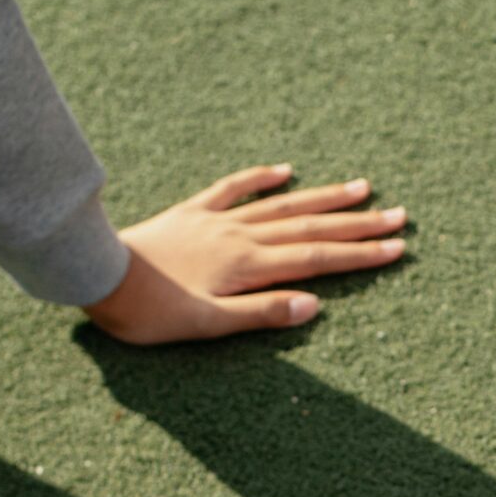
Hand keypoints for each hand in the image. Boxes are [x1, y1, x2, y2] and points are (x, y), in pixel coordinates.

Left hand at [83, 166, 408, 344]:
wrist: (94, 273)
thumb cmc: (149, 310)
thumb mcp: (207, 326)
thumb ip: (261, 315)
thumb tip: (313, 305)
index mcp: (247, 266)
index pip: (317, 260)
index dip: (360, 255)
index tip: (398, 248)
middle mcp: (239, 237)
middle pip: (310, 228)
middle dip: (358, 224)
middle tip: (400, 216)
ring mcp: (216, 221)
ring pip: (282, 206)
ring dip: (324, 198)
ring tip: (362, 189)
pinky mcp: (191, 213)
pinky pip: (233, 189)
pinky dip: (261, 179)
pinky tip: (285, 170)